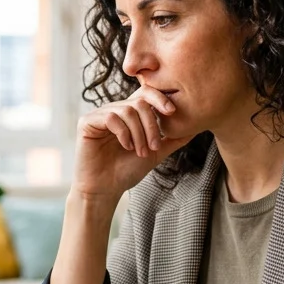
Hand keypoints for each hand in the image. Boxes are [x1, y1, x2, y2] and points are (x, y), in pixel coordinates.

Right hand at [72, 86, 193, 199]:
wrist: (105, 190)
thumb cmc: (127, 171)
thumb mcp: (156, 152)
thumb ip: (173, 139)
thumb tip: (196, 127)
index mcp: (129, 114)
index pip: (146, 94)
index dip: (160, 98)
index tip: (172, 112)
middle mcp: (114, 110)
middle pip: (140, 102)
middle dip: (151, 125)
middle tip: (154, 146)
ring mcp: (100, 115)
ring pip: (127, 111)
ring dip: (139, 133)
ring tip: (141, 151)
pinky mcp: (87, 122)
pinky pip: (111, 118)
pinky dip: (124, 133)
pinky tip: (126, 147)